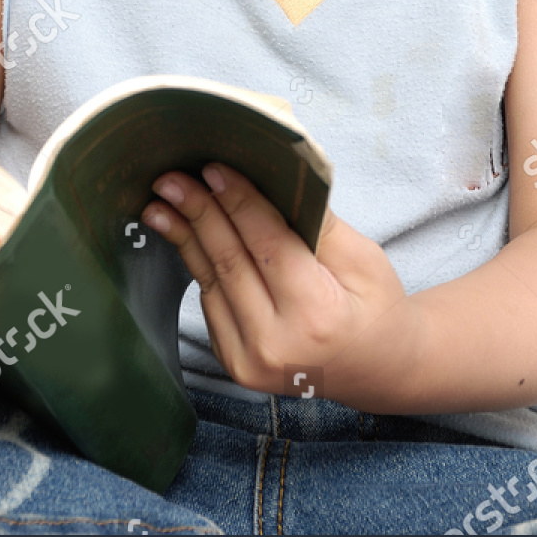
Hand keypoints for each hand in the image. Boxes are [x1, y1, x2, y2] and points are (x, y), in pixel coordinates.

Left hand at [141, 164, 414, 406]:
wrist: (376, 369)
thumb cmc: (375, 305)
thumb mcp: (363, 257)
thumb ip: (316, 221)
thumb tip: (272, 177)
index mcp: (315, 315)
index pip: (267, 245)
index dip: (239, 202)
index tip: (214, 167)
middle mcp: (275, 344)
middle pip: (230, 261)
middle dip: (199, 212)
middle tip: (171, 178)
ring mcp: (249, 361)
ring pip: (210, 281)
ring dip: (184, 236)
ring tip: (160, 203)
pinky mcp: (233, 364)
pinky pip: (210, 301)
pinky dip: (199, 263)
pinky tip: (185, 234)